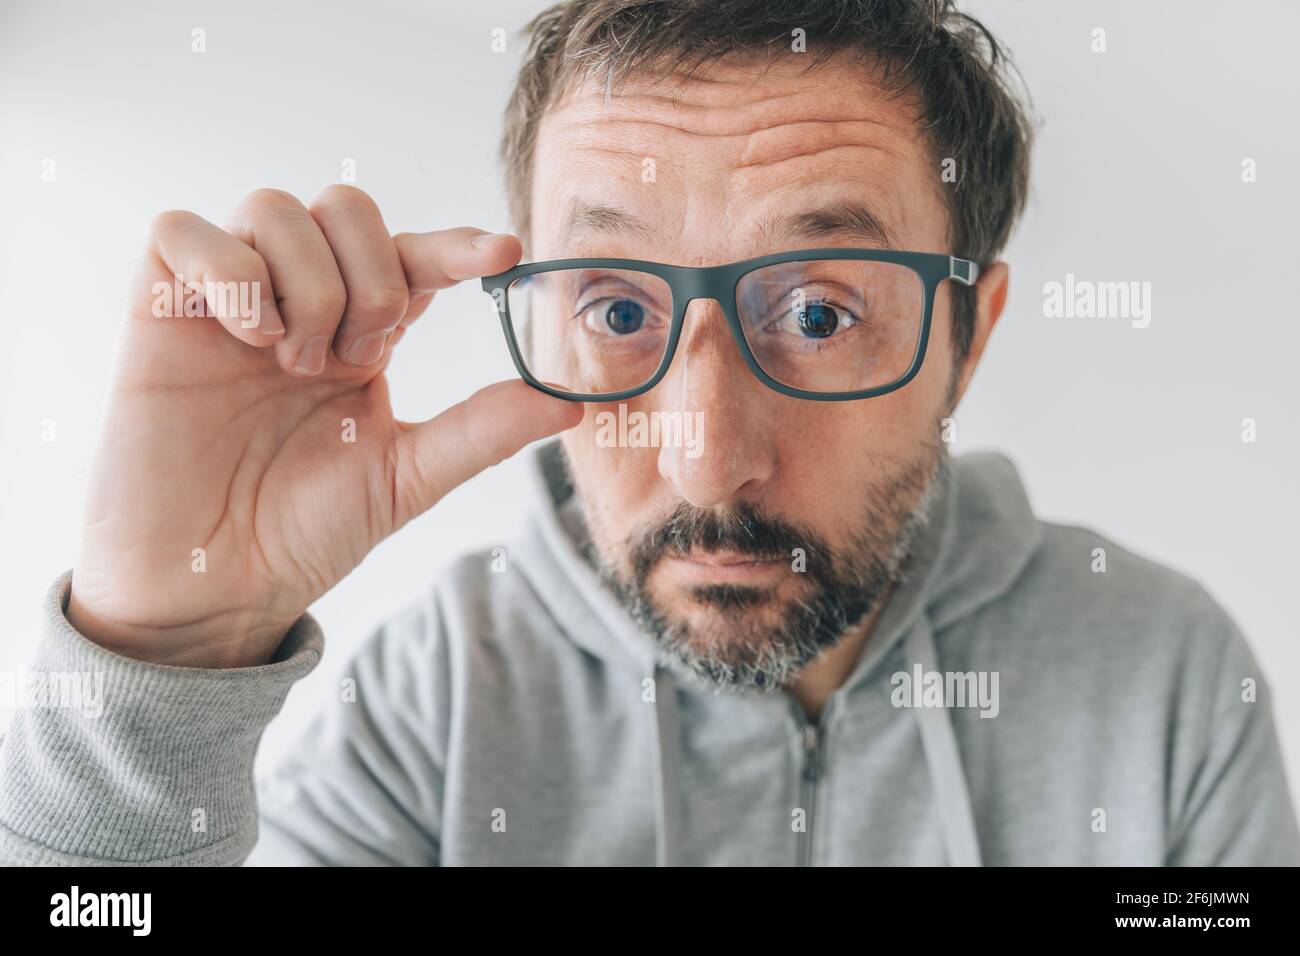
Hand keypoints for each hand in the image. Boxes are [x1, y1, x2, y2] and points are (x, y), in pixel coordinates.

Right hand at [67, 185, 580, 667]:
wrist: (214, 584)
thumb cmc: (305, 531)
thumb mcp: (406, 477)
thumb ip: (482, 430)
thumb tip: (574, 403)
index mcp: (360, 334)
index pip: (413, 258)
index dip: (457, 246)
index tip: (503, 254)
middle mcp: (299, 302)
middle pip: (346, 207)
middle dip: (371, 276)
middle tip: (356, 359)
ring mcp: (230, 300)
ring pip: (276, 208)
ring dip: (306, 283)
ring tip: (294, 362)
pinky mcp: (159, 305)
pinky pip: (184, 229)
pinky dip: (227, 270)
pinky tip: (245, 336)